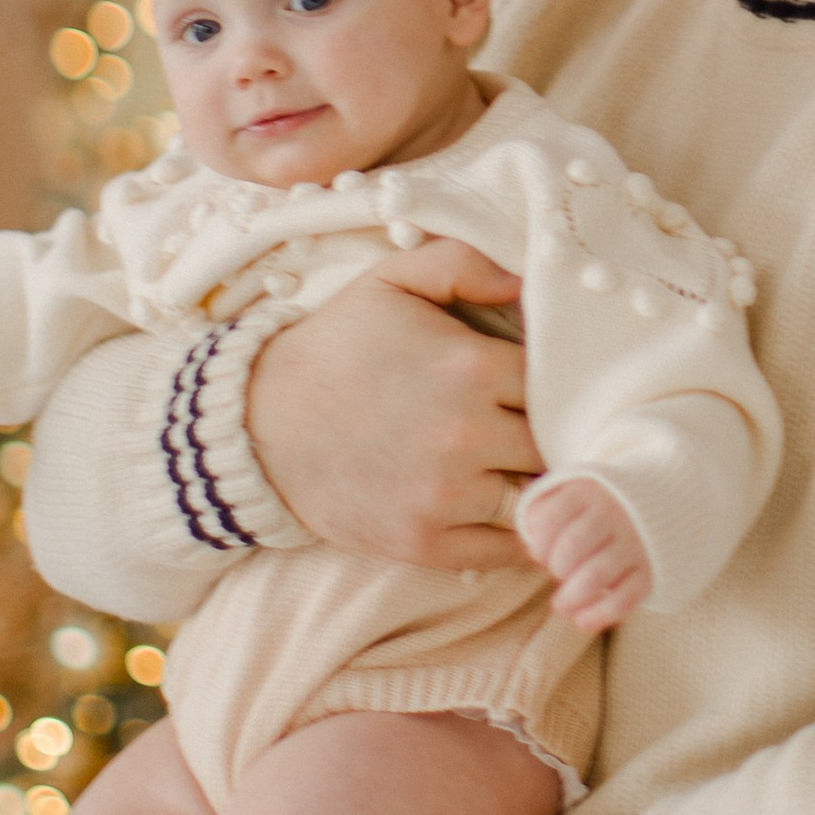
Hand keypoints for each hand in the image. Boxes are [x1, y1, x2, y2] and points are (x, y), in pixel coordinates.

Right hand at [247, 250, 540, 567]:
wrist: (257, 423)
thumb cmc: (334, 347)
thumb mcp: (392, 280)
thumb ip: (464, 263)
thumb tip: (525, 282)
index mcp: (471, 368)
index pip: (557, 382)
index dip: (558, 383)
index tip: (548, 386)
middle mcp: (466, 435)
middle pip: (554, 443)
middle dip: (555, 436)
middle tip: (550, 431)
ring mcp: (445, 496)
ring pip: (536, 498)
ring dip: (542, 487)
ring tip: (535, 473)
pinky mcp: (423, 542)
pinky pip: (503, 551)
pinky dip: (520, 538)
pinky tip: (520, 517)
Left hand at [521, 477, 654, 634]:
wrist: (662, 500)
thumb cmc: (598, 506)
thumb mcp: (570, 491)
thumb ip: (542, 509)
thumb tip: (531, 544)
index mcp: (587, 491)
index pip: (549, 520)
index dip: (538, 544)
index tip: (541, 554)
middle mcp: (613, 513)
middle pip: (571, 547)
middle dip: (557, 569)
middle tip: (559, 573)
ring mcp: (634, 542)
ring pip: (595, 576)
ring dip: (571, 598)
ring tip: (562, 605)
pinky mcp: (650, 570)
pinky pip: (624, 599)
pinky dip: (599, 615)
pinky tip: (582, 621)